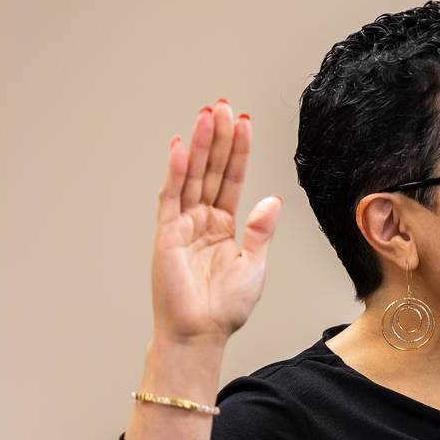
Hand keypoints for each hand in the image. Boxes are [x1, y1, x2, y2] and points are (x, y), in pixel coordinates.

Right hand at [151, 100, 283, 344]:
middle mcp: (202, 220)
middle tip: (223, 106)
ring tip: (207, 114)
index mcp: (224, 226)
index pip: (231, 179)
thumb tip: (272, 199)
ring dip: (200, 145)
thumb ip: (260, 230)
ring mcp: (183, 225)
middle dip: (218, 138)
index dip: (238, 151)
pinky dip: (176, 172)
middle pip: (211, 170)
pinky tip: (182, 147)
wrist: (202, 333)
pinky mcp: (166, 234)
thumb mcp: (254, 264)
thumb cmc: (226, 308)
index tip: (243, 122)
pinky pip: (171, 197)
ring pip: (192, 176)